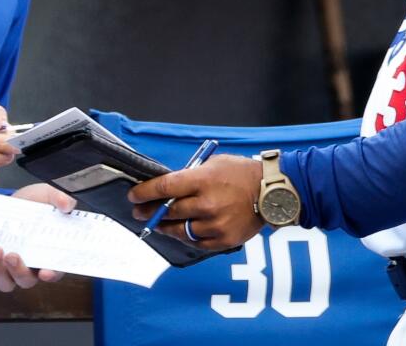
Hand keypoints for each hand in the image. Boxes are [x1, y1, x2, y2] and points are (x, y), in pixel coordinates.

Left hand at [0, 184, 76, 290]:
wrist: (12, 201)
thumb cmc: (34, 202)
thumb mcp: (48, 195)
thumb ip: (60, 198)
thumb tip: (67, 205)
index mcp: (50, 255)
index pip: (55, 271)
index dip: (51, 275)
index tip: (45, 272)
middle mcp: (30, 267)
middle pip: (26, 281)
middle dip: (18, 271)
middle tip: (12, 255)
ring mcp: (9, 269)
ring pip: (5, 283)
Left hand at [128, 154, 263, 249]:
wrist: (272, 192)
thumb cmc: (242, 173)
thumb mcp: (213, 164)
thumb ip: (190, 175)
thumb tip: (169, 186)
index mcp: (202, 180)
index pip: (164, 188)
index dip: (144, 193)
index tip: (133, 196)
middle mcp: (206, 204)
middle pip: (168, 211)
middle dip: (150, 211)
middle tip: (139, 211)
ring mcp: (215, 224)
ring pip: (179, 230)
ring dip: (165, 226)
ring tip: (158, 223)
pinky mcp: (224, 240)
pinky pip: (197, 242)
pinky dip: (187, 237)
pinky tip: (180, 232)